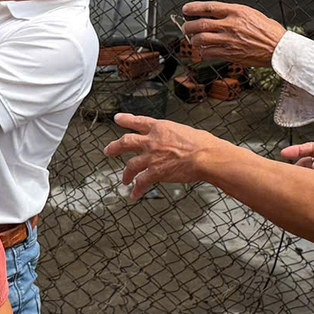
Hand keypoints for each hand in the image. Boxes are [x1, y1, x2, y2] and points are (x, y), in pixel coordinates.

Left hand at [107, 114, 226, 198]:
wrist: (205, 156)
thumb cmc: (201, 143)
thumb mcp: (184, 131)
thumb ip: (173, 135)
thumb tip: (174, 140)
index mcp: (160, 127)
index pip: (137, 121)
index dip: (125, 119)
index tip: (118, 119)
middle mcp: (151, 141)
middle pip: (126, 142)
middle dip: (114, 147)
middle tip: (108, 151)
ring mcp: (151, 157)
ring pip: (131, 166)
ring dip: (126, 174)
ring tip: (124, 179)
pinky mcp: (155, 173)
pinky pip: (142, 183)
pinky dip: (137, 190)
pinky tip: (135, 195)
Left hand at [182, 1, 285, 67]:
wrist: (279, 48)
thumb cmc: (269, 32)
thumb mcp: (252, 14)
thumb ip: (235, 14)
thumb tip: (219, 15)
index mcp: (237, 11)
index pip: (209, 7)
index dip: (193, 8)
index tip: (186, 9)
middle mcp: (231, 25)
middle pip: (200, 24)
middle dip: (188, 26)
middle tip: (186, 27)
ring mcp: (229, 40)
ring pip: (201, 39)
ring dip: (193, 40)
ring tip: (193, 40)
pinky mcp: (230, 54)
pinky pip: (209, 53)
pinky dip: (202, 52)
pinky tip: (203, 52)